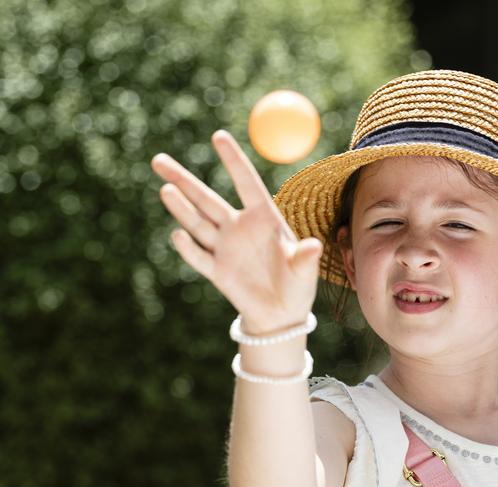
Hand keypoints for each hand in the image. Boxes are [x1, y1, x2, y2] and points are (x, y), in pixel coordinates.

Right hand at [150, 131, 322, 332]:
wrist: (281, 315)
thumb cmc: (298, 287)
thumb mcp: (305, 273)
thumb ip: (305, 259)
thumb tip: (314, 247)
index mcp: (263, 218)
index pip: (245, 183)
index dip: (232, 160)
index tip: (217, 135)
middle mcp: (239, 228)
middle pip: (207, 199)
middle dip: (183, 179)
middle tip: (159, 160)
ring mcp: (225, 249)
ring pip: (198, 224)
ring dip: (182, 208)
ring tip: (166, 189)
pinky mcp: (218, 272)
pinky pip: (200, 257)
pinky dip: (188, 248)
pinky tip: (179, 235)